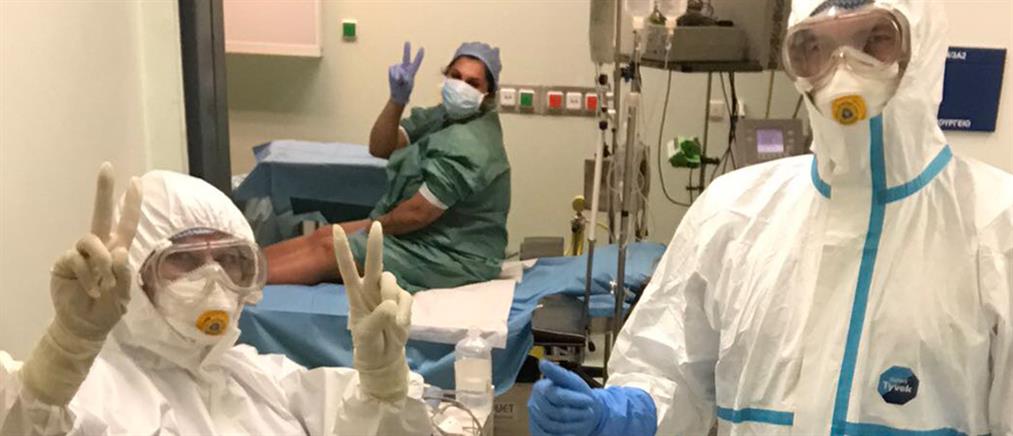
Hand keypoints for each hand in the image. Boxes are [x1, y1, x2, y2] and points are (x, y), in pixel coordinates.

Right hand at [51, 162, 141, 339]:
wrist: (85, 326)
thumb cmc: (108, 308)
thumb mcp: (124, 296)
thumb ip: (124, 274)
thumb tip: (119, 249)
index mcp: (118, 250)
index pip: (127, 223)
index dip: (131, 203)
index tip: (137, 181)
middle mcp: (100, 247)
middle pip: (101, 214)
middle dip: (104, 191)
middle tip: (107, 167)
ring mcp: (81, 253)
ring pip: (91, 240)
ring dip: (101, 261)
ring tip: (104, 283)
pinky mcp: (65, 262)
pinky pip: (77, 260)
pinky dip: (87, 276)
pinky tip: (91, 289)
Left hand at [333, 221, 412, 401]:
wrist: (385, 357)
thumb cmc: (368, 344)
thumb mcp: (366, 335)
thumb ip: (377, 319)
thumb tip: (390, 304)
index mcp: (355, 294)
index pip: (348, 269)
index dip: (343, 250)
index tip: (336, 229)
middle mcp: (371, 289)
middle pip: (375, 264)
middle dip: (375, 245)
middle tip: (375, 225)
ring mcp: (388, 294)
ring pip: (392, 283)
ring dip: (391, 300)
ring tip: (390, 324)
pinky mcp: (403, 301)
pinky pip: (406, 299)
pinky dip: (404, 314)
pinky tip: (399, 326)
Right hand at [388, 41, 424, 104]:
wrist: (398, 94)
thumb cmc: (405, 90)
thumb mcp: (407, 85)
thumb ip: (402, 78)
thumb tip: (397, 74)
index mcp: (412, 71)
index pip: (416, 62)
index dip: (419, 56)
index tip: (422, 48)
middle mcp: (405, 68)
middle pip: (406, 57)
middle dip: (406, 50)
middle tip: (407, 41)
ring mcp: (398, 68)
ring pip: (397, 67)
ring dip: (397, 74)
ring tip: (398, 81)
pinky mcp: (392, 69)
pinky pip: (392, 69)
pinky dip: (393, 74)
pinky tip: (394, 79)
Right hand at [528, 360, 605, 435]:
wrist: (579, 411)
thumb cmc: (576, 394)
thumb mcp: (571, 381)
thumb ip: (558, 374)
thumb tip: (542, 363)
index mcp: (540, 388)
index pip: (557, 396)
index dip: (575, 399)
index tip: (590, 400)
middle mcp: (534, 404)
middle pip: (556, 413)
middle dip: (576, 413)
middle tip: (590, 412)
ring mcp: (535, 420)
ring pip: (555, 427)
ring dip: (574, 424)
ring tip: (585, 419)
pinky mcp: (539, 432)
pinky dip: (566, 434)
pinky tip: (575, 432)